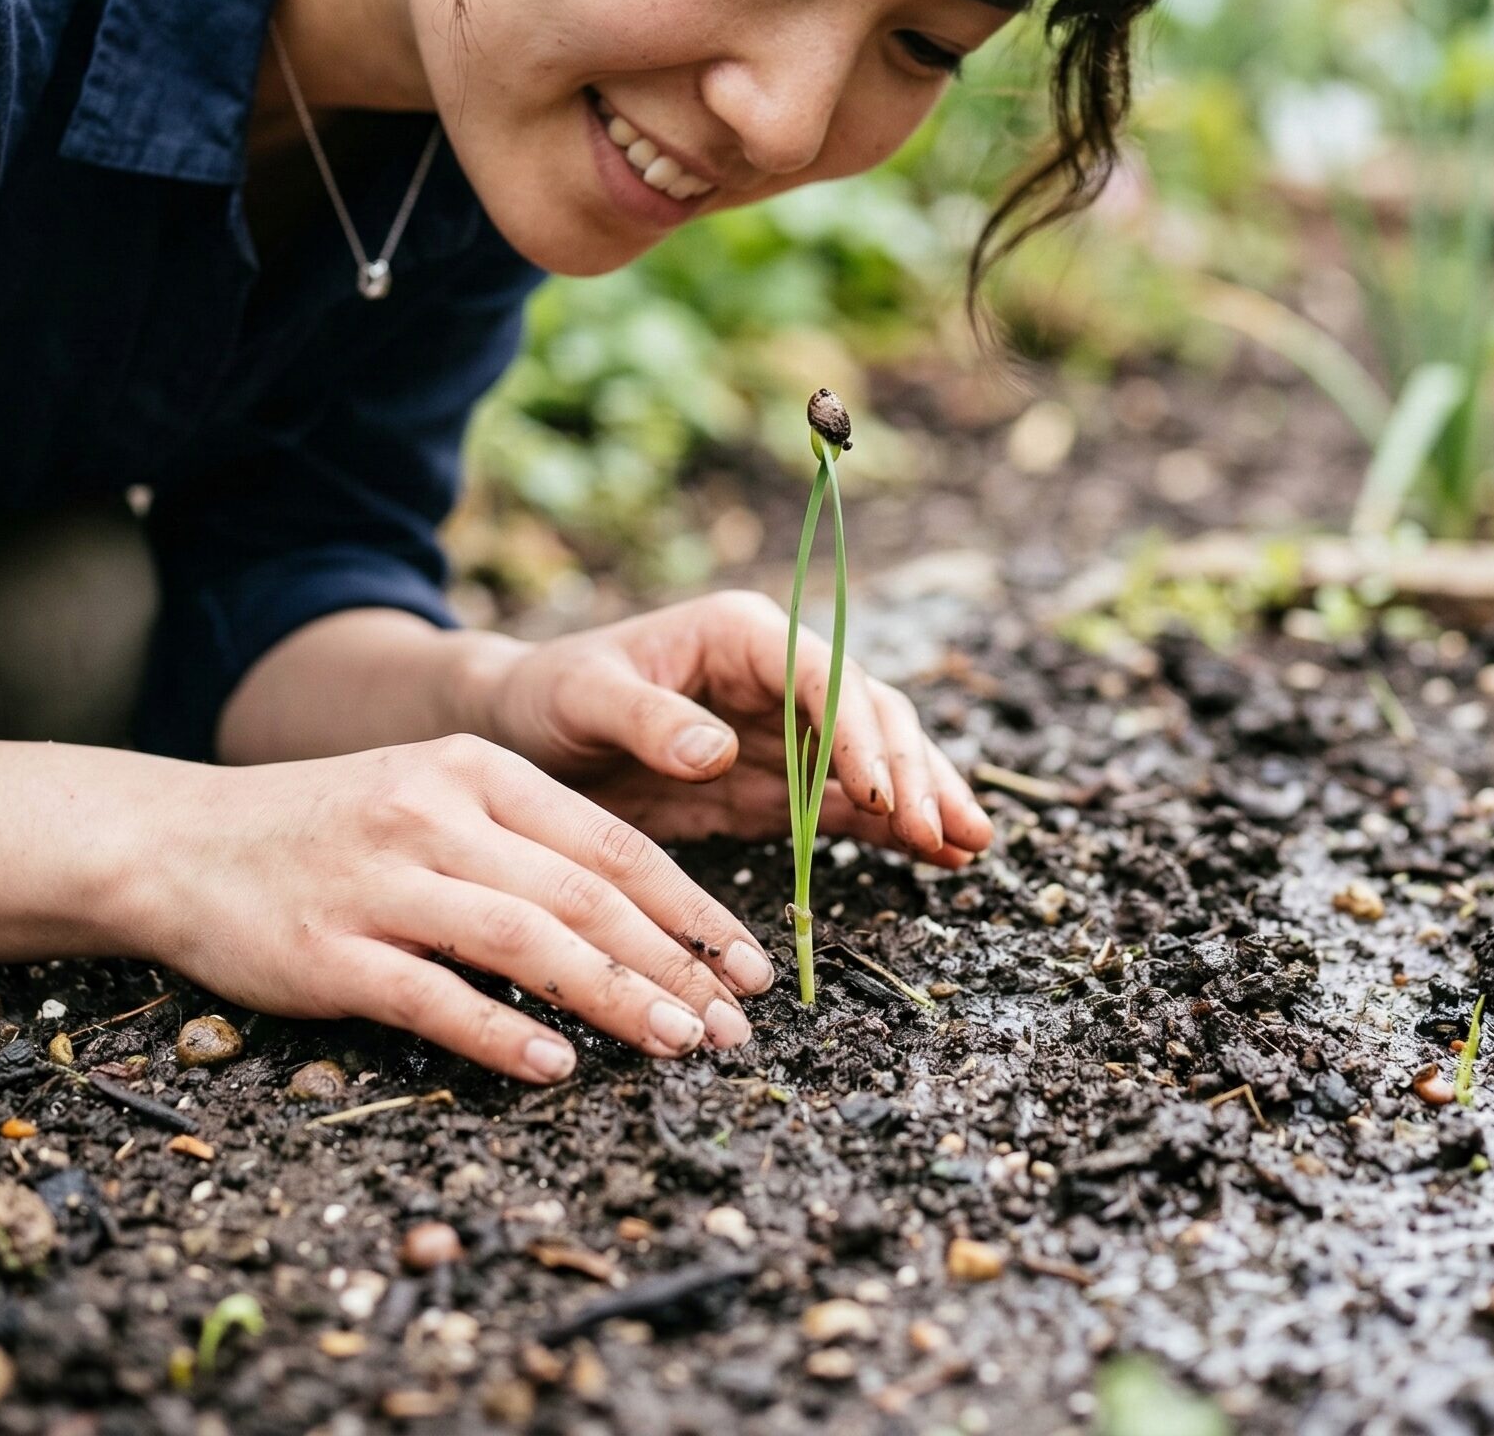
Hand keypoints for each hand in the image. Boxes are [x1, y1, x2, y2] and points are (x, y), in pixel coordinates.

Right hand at [143, 732, 773, 1082]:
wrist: (180, 840)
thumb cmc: (331, 826)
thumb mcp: (434, 795)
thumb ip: (526, 844)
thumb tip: (640, 924)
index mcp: (478, 768)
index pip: (610, 840)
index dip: (691, 907)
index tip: (749, 962)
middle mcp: (437, 813)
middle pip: (583, 893)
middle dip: (674, 964)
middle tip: (734, 1024)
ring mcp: (381, 880)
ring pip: (525, 940)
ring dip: (613, 996)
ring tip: (675, 1043)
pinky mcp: (328, 950)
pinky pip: (432, 997)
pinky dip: (501, 1033)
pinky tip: (556, 1065)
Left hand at [474, 589, 994, 865]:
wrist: (521, 731)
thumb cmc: (547, 697)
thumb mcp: (583, 699)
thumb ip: (647, 720)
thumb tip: (717, 749)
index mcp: (740, 634)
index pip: (823, 675)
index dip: (859, 733)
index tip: (883, 792)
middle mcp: (778, 673)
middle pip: (869, 715)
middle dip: (913, 772)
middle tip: (947, 833)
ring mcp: (786, 730)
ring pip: (877, 758)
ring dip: (925, 798)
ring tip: (972, 846)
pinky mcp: (778, 781)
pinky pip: (848, 802)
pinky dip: (895, 828)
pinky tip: (940, 858)